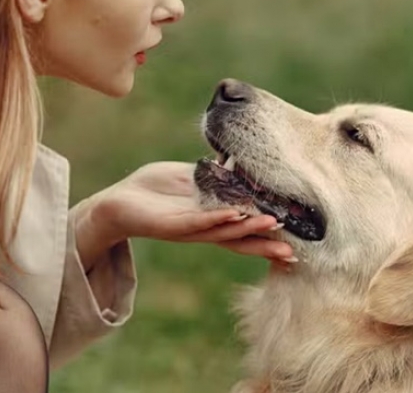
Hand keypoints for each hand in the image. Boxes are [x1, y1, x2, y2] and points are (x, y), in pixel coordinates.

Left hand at [73, 162, 294, 268]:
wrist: (118, 202)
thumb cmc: (155, 190)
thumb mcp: (193, 179)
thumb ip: (216, 176)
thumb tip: (239, 162)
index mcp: (213, 218)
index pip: (246, 228)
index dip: (269, 234)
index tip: (295, 240)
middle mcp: (205, 228)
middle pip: (241, 238)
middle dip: (266, 243)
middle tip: (292, 249)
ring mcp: (190, 229)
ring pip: (225, 231)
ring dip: (249, 228)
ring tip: (273, 223)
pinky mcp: (171, 225)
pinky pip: (198, 222)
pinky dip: (217, 219)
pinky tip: (235, 215)